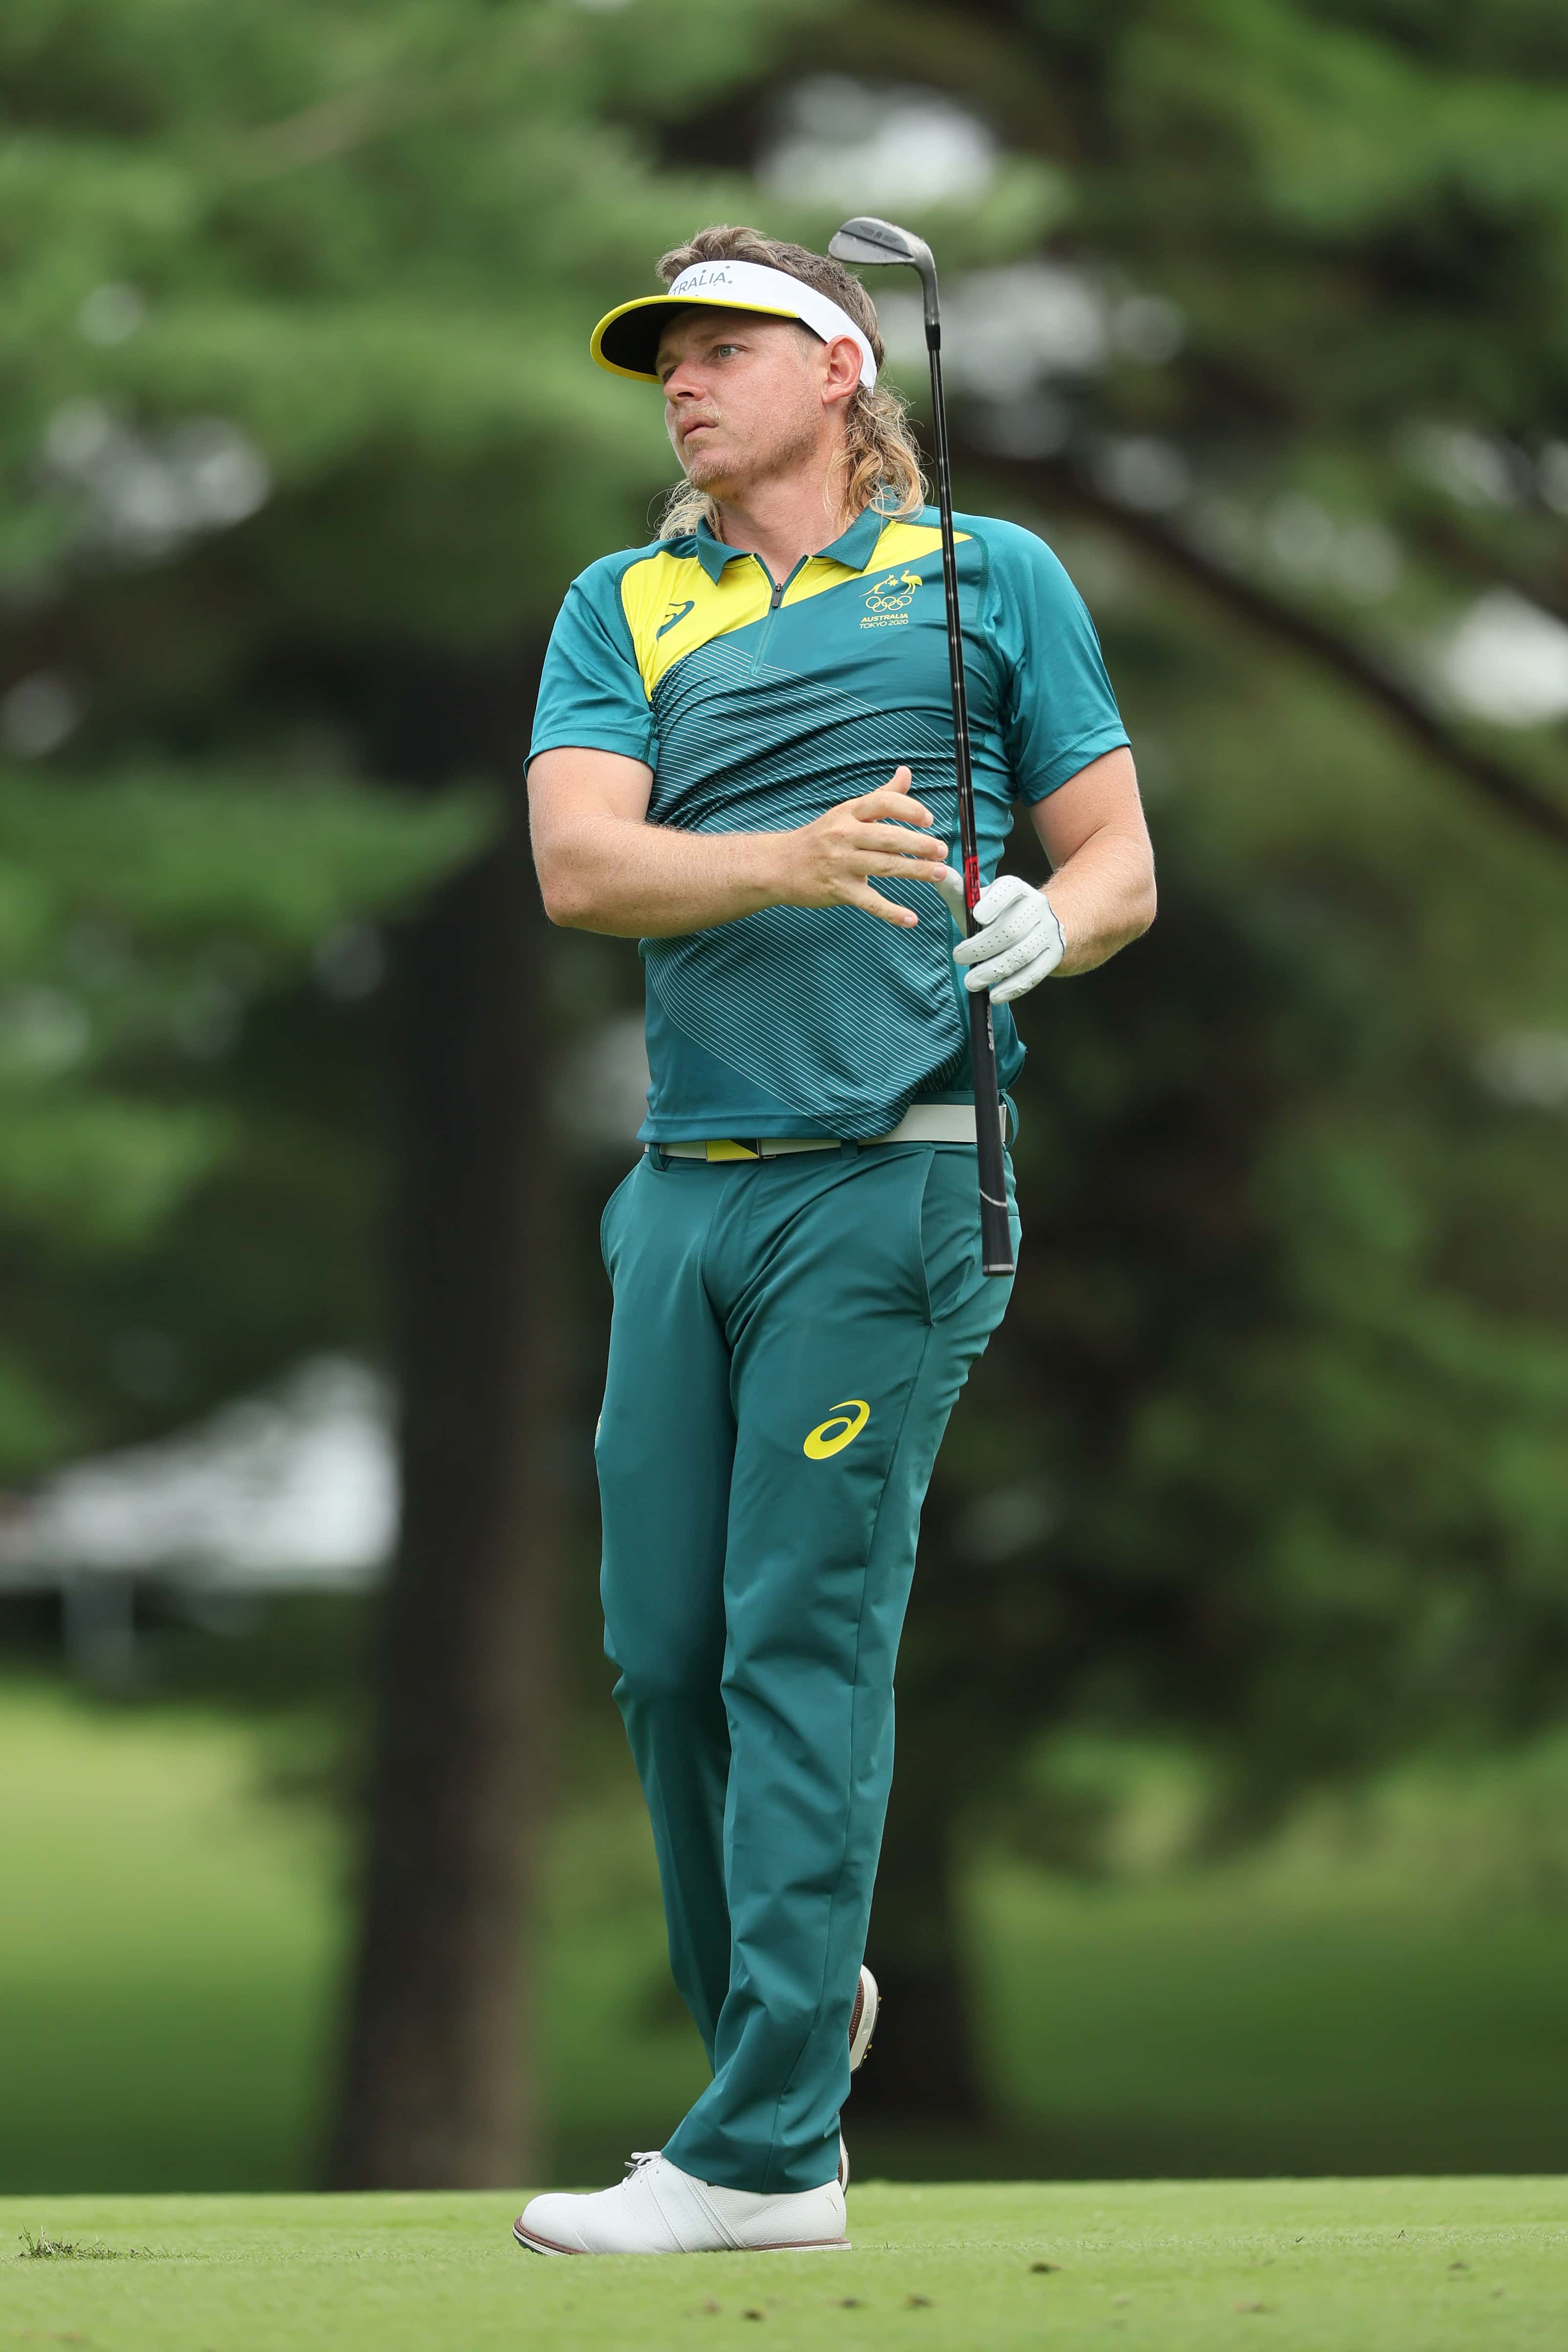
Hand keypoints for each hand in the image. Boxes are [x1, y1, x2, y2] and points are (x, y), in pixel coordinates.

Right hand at [778, 767, 950, 929]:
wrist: (779, 866)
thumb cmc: (820, 838)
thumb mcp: (846, 812)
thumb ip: (881, 795)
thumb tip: (906, 773)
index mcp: (848, 813)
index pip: (883, 803)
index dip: (909, 809)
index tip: (929, 819)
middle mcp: (844, 835)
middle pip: (888, 837)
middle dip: (919, 844)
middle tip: (942, 850)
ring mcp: (841, 864)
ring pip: (885, 866)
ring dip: (916, 870)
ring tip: (939, 873)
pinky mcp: (838, 891)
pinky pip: (870, 902)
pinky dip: (891, 912)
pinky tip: (911, 919)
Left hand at [944, 871, 1065, 1001]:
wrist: (1040, 926)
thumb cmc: (998, 915)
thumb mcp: (979, 901)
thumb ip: (958, 891)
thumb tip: (936, 874)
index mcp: (1016, 888)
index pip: (1009, 889)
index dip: (994, 902)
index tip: (977, 916)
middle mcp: (1036, 906)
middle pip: (1010, 929)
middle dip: (982, 946)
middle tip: (958, 957)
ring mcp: (1048, 931)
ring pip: (1021, 954)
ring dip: (994, 971)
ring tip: (971, 983)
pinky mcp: (1054, 955)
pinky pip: (1034, 974)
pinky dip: (1013, 987)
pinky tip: (995, 996)